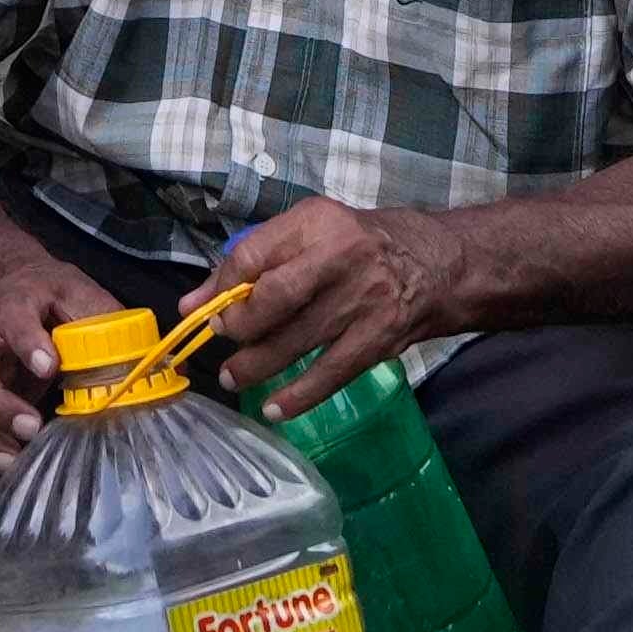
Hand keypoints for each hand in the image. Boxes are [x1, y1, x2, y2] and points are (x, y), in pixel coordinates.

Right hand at [0, 248, 107, 468]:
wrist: (11, 289)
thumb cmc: (51, 299)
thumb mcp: (82, 296)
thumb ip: (107, 324)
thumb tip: (148, 362)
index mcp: (15, 304)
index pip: (13, 316)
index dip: (26, 341)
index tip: (48, 366)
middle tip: (31, 426)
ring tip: (13, 458)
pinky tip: (6, 461)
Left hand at [193, 200, 446, 420]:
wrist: (439, 264)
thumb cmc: (361, 247)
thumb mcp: (312, 234)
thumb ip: (255, 263)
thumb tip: (193, 305)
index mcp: (317, 222)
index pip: (254, 255)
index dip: (221, 287)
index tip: (203, 309)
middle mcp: (341, 256)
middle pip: (274, 297)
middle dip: (239, 326)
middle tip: (225, 340)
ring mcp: (364, 299)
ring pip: (297, 340)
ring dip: (257, 365)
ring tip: (234, 377)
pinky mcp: (380, 336)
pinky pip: (330, 373)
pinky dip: (299, 396)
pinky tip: (275, 408)